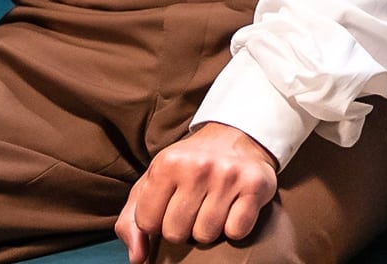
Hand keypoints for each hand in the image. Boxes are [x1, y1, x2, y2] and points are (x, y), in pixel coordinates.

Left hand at [116, 123, 278, 262]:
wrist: (235, 136)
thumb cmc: (188, 166)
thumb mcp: (153, 181)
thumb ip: (131, 220)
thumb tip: (137, 258)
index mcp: (166, 163)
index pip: (147, 223)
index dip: (157, 223)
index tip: (168, 208)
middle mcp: (197, 166)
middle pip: (177, 233)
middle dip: (183, 229)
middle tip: (193, 208)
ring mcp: (228, 175)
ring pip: (207, 236)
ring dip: (209, 230)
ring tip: (212, 208)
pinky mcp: (254, 186)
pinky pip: (236, 232)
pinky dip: (234, 228)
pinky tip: (233, 209)